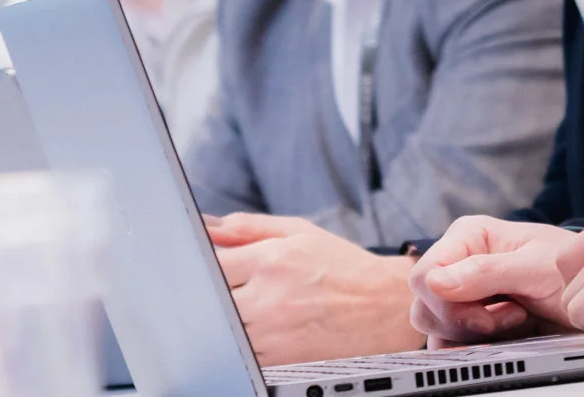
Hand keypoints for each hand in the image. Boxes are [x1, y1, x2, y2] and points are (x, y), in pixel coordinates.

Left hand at [210, 217, 421, 365]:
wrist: (386, 306)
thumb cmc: (344, 267)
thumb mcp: (301, 233)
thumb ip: (250, 227)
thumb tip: (208, 226)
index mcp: (273, 258)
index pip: (209, 263)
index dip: (197, 265)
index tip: (199, 267)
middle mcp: (269, 295)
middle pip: (208, 299)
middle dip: (207, 294)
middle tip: (219, 291)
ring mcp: (272, 330)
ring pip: (221, 328)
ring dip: (224, 320)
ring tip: (246, 310)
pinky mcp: (278, 357)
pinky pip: (239, 352)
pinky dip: (241, 342)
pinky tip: (259, 331)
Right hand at [408, 217, 580, 345]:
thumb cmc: (574, 269)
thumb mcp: (537, 268)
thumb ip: (487, 272)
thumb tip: (435, 281)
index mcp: (469, 235)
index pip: (425, 275)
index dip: (450, 303)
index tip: (490, 313)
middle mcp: (460, 261)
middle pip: (426, 306)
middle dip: (466, 322)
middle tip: (512, 315)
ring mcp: (463, 292)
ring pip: (434, 327)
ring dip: (474, 334)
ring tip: (517, 319)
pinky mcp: (470, 318)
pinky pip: (449, 342)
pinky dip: (476, 346)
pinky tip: (510, 333)